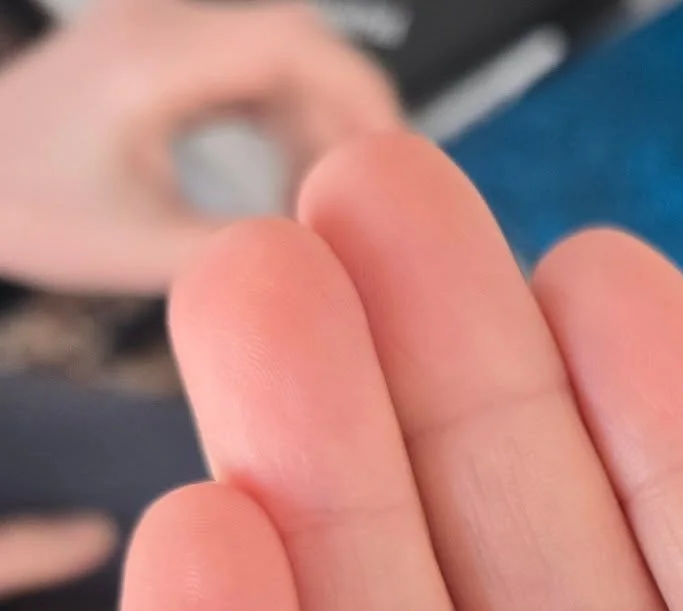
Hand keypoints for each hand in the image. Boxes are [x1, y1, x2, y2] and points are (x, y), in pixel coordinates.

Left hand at [0, 0, 399, 292]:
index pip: (294, 41)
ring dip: (319, 128)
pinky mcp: (166, 54)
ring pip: (285, 61)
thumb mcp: (139, 248)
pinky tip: (287, 185)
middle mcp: (161, 24)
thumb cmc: (26, 206)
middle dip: (351, 118)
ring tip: (320, 206)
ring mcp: (163, 33)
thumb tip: (332, 265)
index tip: (397, 164)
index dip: (363, 97)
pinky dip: (286, 126)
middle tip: (373, 200)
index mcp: (153, 56)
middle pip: (301, 43)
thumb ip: (242, 253)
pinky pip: (256, 75)